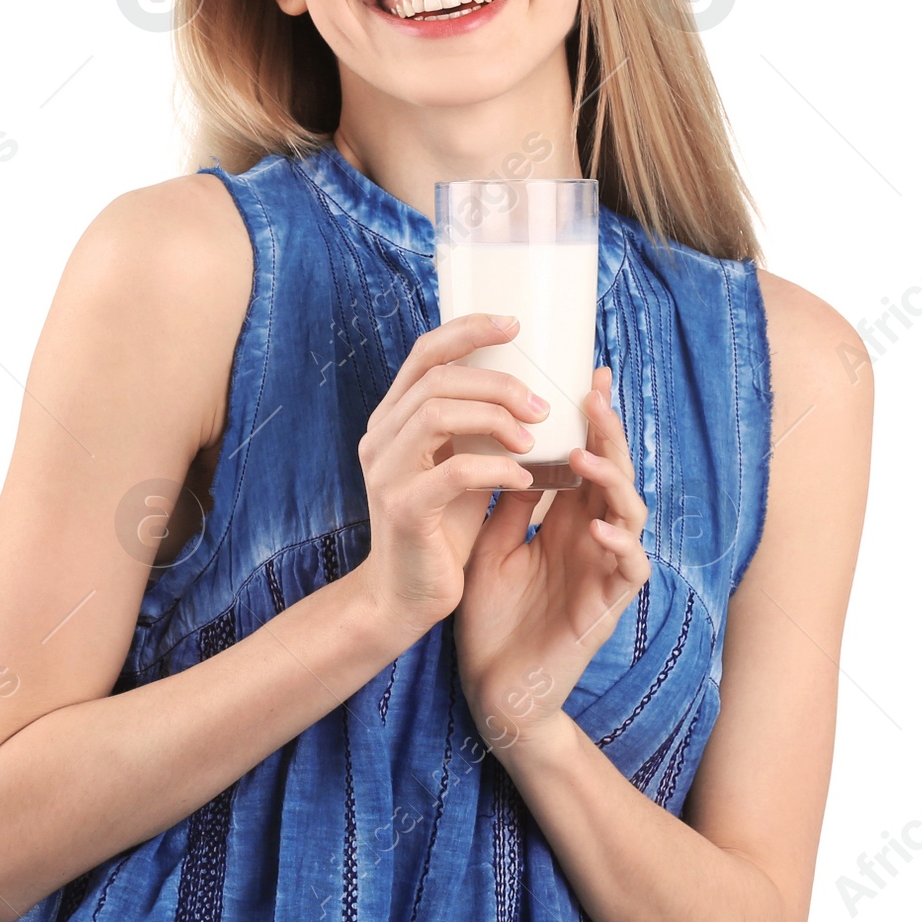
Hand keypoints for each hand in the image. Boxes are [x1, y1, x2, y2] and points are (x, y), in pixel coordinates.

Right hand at [356, 313, 547, 641]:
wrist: (403, 597)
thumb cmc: (439, 527)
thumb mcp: (459, 464)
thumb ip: (477, 427)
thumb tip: (535, 388)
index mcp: (393, 419)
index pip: (425, 353)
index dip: (469, 330)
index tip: (515, 324)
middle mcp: (381, 437)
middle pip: (437, 378)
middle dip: (497, 382)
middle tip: (540, 404)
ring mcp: (386, 471)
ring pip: (438, 413)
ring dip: (496, 418)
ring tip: (533, 439)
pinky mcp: (404, 509)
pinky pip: (452, 471)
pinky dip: (495, 467)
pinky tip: (522, 475)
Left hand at [454, 366, 650, 756]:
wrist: (491, 689)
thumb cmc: (492, 619)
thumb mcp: (490, 545)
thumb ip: (506, 501)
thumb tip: (505, 443)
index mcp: (565, 521)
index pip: (587, 458)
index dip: (592, 420)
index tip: (585, 374)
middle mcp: (591, 538)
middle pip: (615, 474)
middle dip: (608, 433)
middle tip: (592, 396)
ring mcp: (603, 571)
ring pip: (631, 513)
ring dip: (613, 482)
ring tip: (585, 458)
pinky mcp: (606, 608)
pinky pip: (629, 570)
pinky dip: (619, 547)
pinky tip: (596, 529)